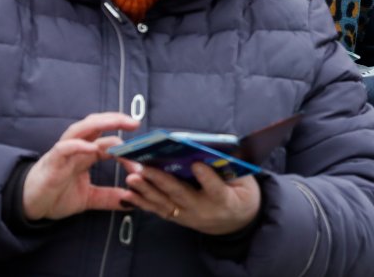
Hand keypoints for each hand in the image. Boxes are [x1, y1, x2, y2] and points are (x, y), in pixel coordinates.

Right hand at [23, 112, 138, 221]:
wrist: (27, 206)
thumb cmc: (55, 195)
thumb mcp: (88, 199)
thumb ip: (109, 197)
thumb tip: (133, 201)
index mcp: (86, 154)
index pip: (110, 143)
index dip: (127, 149)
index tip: (144, 159)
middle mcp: (77, 149)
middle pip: (96, 125)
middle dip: (116, 120)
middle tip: (136, 122)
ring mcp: (63, 153)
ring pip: (81, 129)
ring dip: (101, 123)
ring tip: (119, 121)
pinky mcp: (51, 162)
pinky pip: (64, 148)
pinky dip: (78, 145)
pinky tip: (91, 147)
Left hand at [122, 161, 261, 235]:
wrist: (235, 224)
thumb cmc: (240, 196)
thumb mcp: (245, 183)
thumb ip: (231, 168)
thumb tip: (214, 149)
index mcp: (226, 200)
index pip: (216, 189)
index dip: (207, 177)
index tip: (197, 163)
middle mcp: (203, 210)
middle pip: (182, 194)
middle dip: (162, 181)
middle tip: (146, 168)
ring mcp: (187, 216)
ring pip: (165, 203)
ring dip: (146, 190)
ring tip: (132, 177)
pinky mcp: (176, 217)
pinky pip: (157, 210)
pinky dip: (141, 202)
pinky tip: (128, 193)